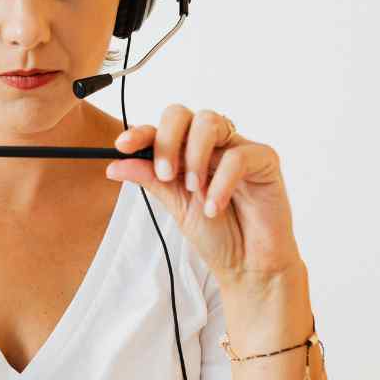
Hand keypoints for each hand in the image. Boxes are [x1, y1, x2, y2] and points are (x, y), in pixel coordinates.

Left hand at [105, 105, 304, 289]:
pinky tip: (214, 207)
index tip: (122, 146)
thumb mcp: (175, 204)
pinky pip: (237, 156)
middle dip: (167, 141)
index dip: (140, 133)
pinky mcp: (264, 159)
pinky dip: (221, 182)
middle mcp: (211, 144)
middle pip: (182, 114)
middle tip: (165, 173)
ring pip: (209, 122)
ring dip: (194, 156)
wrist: (247, 264)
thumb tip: (114, 165)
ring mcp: (238, 147)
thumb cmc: (216, 233)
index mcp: (187, 152)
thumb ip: (150, 180)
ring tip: (194, 190)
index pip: (160, 129)